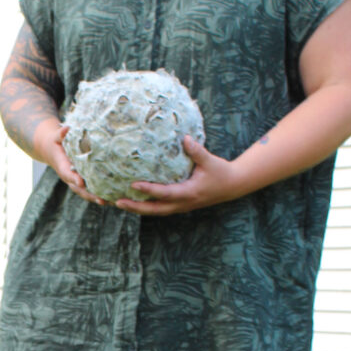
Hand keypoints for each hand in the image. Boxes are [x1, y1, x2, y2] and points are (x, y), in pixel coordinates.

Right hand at [37, 119, 104, 203]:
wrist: (52, 151)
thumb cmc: (56, 143)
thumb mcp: (56, 137)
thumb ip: (61, 134)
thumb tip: (67, 128)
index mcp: (62, 167)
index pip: (67, 174)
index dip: (74, 179)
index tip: (81, 182)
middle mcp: (69, 177)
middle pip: (79, 189)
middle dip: (89, 195)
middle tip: (101, 199)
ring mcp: (76, 181)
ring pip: (86, 193)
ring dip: (97, 198)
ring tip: (110, 202)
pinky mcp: (82, 182)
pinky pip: (91, 190)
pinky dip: (100, 195)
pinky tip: (113, 198)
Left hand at [114, 136, 242, 214]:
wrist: (232, 186)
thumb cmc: (220, 171)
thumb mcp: (210, 160)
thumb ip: (197, 150)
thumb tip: (184, 138)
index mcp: (189, 193)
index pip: (165, 193)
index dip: (149, 190)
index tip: (133, 184)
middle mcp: (183, 204)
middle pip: (155, 210)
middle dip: (136, 207)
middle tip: (117, 202)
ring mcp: (181, 207)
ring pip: (156, 212)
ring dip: (138, 209)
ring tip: (119, 204)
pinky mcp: (180, 206)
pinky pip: (160, 209)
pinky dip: (146, 207)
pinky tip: (133, 201)